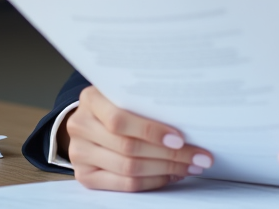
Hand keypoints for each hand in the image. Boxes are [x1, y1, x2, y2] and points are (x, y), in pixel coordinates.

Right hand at [58, 86, 214, 191]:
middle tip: (199, 157)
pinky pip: (124, 184)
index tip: (181, 139)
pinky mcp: (85, 176)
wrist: (90, 121)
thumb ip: (145, 102)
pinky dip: (152, 181)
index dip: (151, 131)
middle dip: (170, 155)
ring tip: (190, 166)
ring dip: (166, 169)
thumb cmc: (117, 104)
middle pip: (129, 147)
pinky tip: (171, 175)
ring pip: (129, 168)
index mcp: (91, 99)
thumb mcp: (125, 94)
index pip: (120, 120)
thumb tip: (188, 118)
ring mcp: (80, 153)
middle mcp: (80, 125)